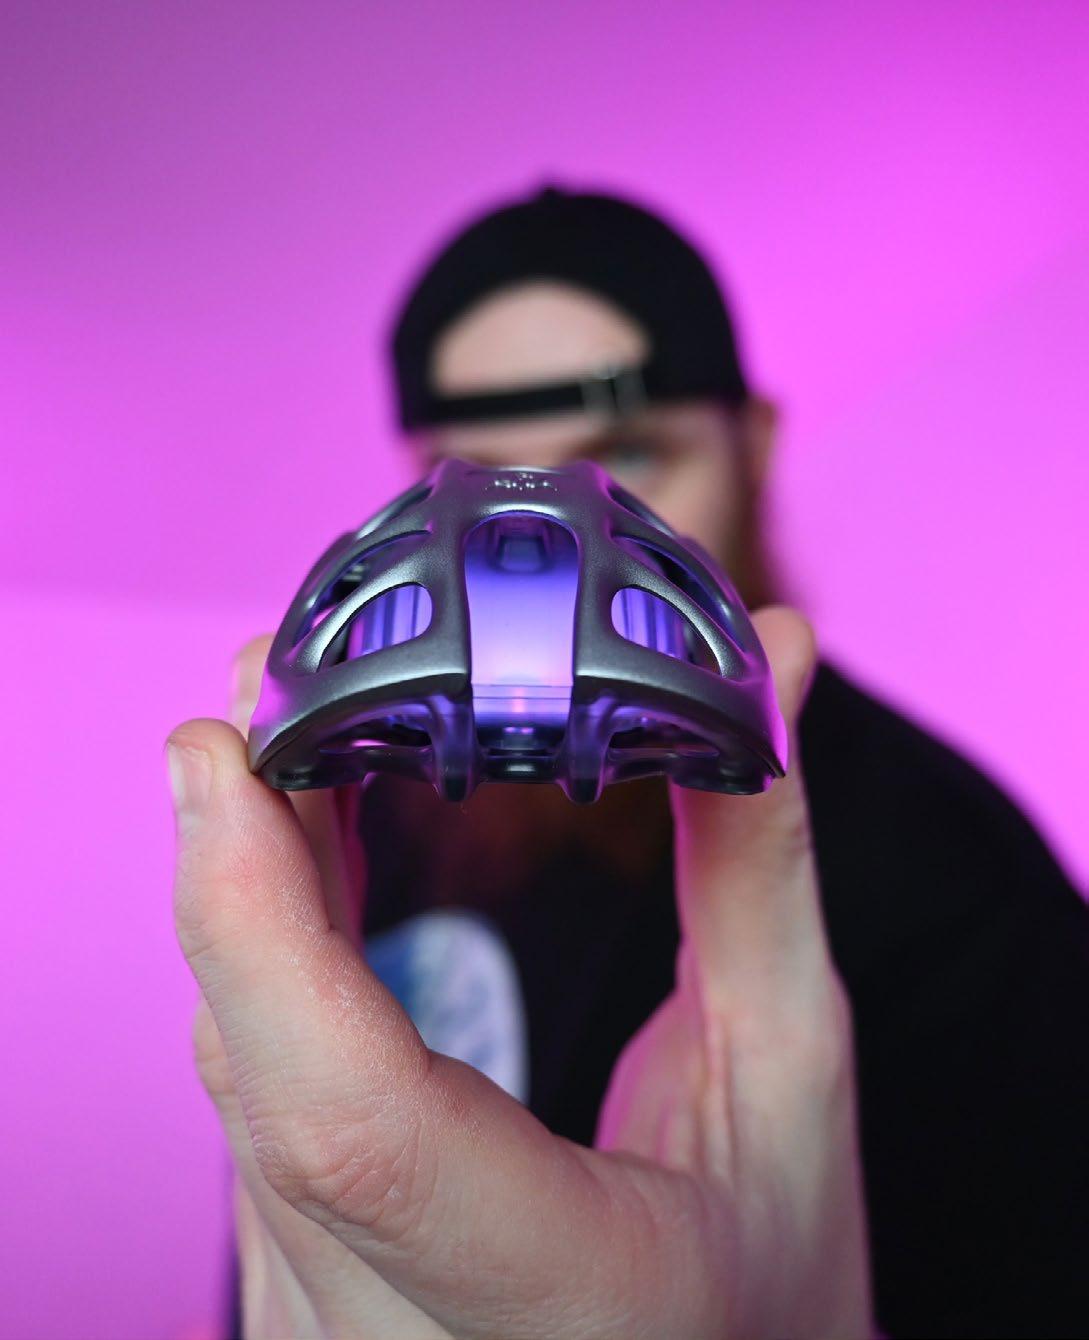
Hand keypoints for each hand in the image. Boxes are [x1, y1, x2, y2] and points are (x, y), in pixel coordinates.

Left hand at [165, 606, 872, 1337]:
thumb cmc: (773, 1282)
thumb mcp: (790, 1073)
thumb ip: (753, 865)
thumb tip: (765, 663)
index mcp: (550, 1291)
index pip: (355, 1122)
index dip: (261, 921)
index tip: (224, 748)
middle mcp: (388, 1329)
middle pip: (260, 1067)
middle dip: (243, 848)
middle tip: (270, 678)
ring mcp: (318, 1318)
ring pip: (236, 1069)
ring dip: (244, 884)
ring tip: (284, 731)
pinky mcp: (298, 1277)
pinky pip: (251, 1090)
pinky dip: (264, 947)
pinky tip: (293, 848)